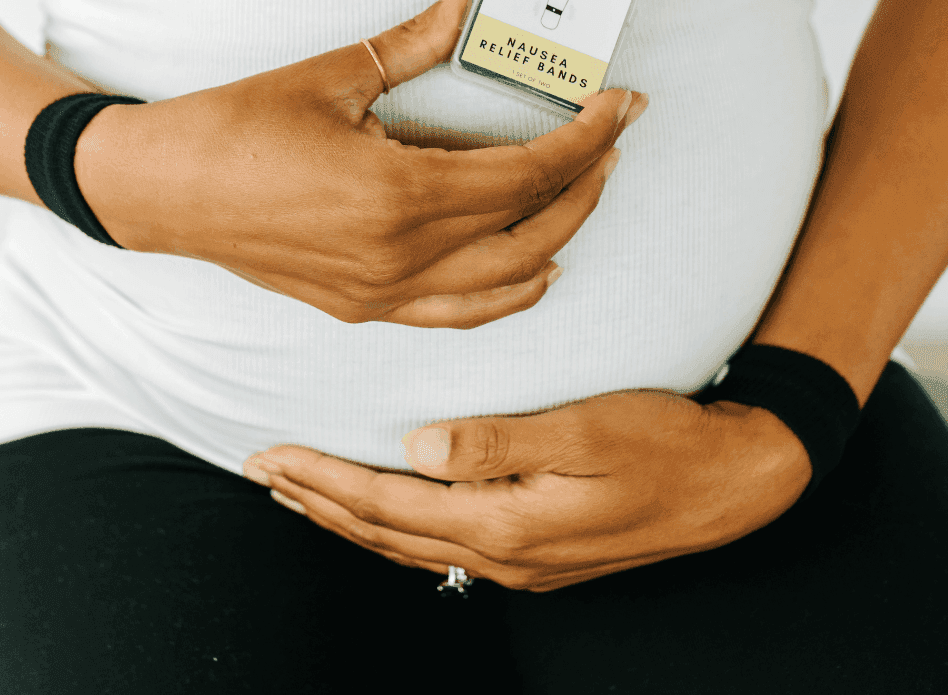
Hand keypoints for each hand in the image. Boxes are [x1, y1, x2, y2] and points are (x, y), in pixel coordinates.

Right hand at [73, 0, 648, 328]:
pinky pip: (459, 315)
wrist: (166, 191)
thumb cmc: (239, 127)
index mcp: (398, 193)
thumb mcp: (334, 74)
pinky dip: (509, 294)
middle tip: (614, 137)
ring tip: (585, 189)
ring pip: (506, 282)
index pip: (526, 172)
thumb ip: (415, 41)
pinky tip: (535, 271)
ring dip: (559, 235)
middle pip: (531, 228)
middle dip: (587, 181)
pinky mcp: (365, 307)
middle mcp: (401, 256)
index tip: (620, 106)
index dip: (585, 138)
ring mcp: (384, 293)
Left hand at [242, 390, 811, 591]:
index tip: (271, 456)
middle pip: (385, 534)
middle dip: (318, 502)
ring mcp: (522, 564)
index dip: (323, 479)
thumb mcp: (587, 428)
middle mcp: (505, 555)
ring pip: (410, 547)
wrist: (729, 484)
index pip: (388, 504)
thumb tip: (417, 446)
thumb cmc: (662, 440)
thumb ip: (500, 440)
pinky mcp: (538, 556)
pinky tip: (382, 514)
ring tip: (302, 494)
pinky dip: (394, 528)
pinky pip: (443, 548)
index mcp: (507, 522)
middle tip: (262, 473)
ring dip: (348, 519)